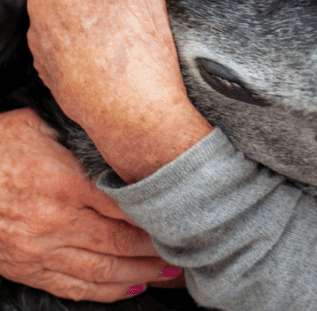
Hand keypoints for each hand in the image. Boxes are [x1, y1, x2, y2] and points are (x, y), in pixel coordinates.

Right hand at [0, 108, 182, 301]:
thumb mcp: (34, 125)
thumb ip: (76, 134)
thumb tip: (114, 133)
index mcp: (61, 181)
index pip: (122, 203)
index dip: (155, 212)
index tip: (181, 212)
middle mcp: (55, 221)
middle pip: (119, 241)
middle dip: (157, 248)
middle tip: (188, 247)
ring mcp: (40, 250)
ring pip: (102, 270)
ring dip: (141, 274)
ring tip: (171, 272)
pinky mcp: (28, 267)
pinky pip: (74, 286)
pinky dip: (107, 291)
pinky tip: (131, 288)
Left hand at [26, 0, 211, 182]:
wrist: (132, 109)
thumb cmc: (143, 45)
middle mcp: (42, 0)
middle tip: (118, 14)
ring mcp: (37, 34)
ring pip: (57, 13)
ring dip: (76, 19)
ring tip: (110, 40)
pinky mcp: (39, 62)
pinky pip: (55, 41)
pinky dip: (72, 45)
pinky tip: (98, 58)